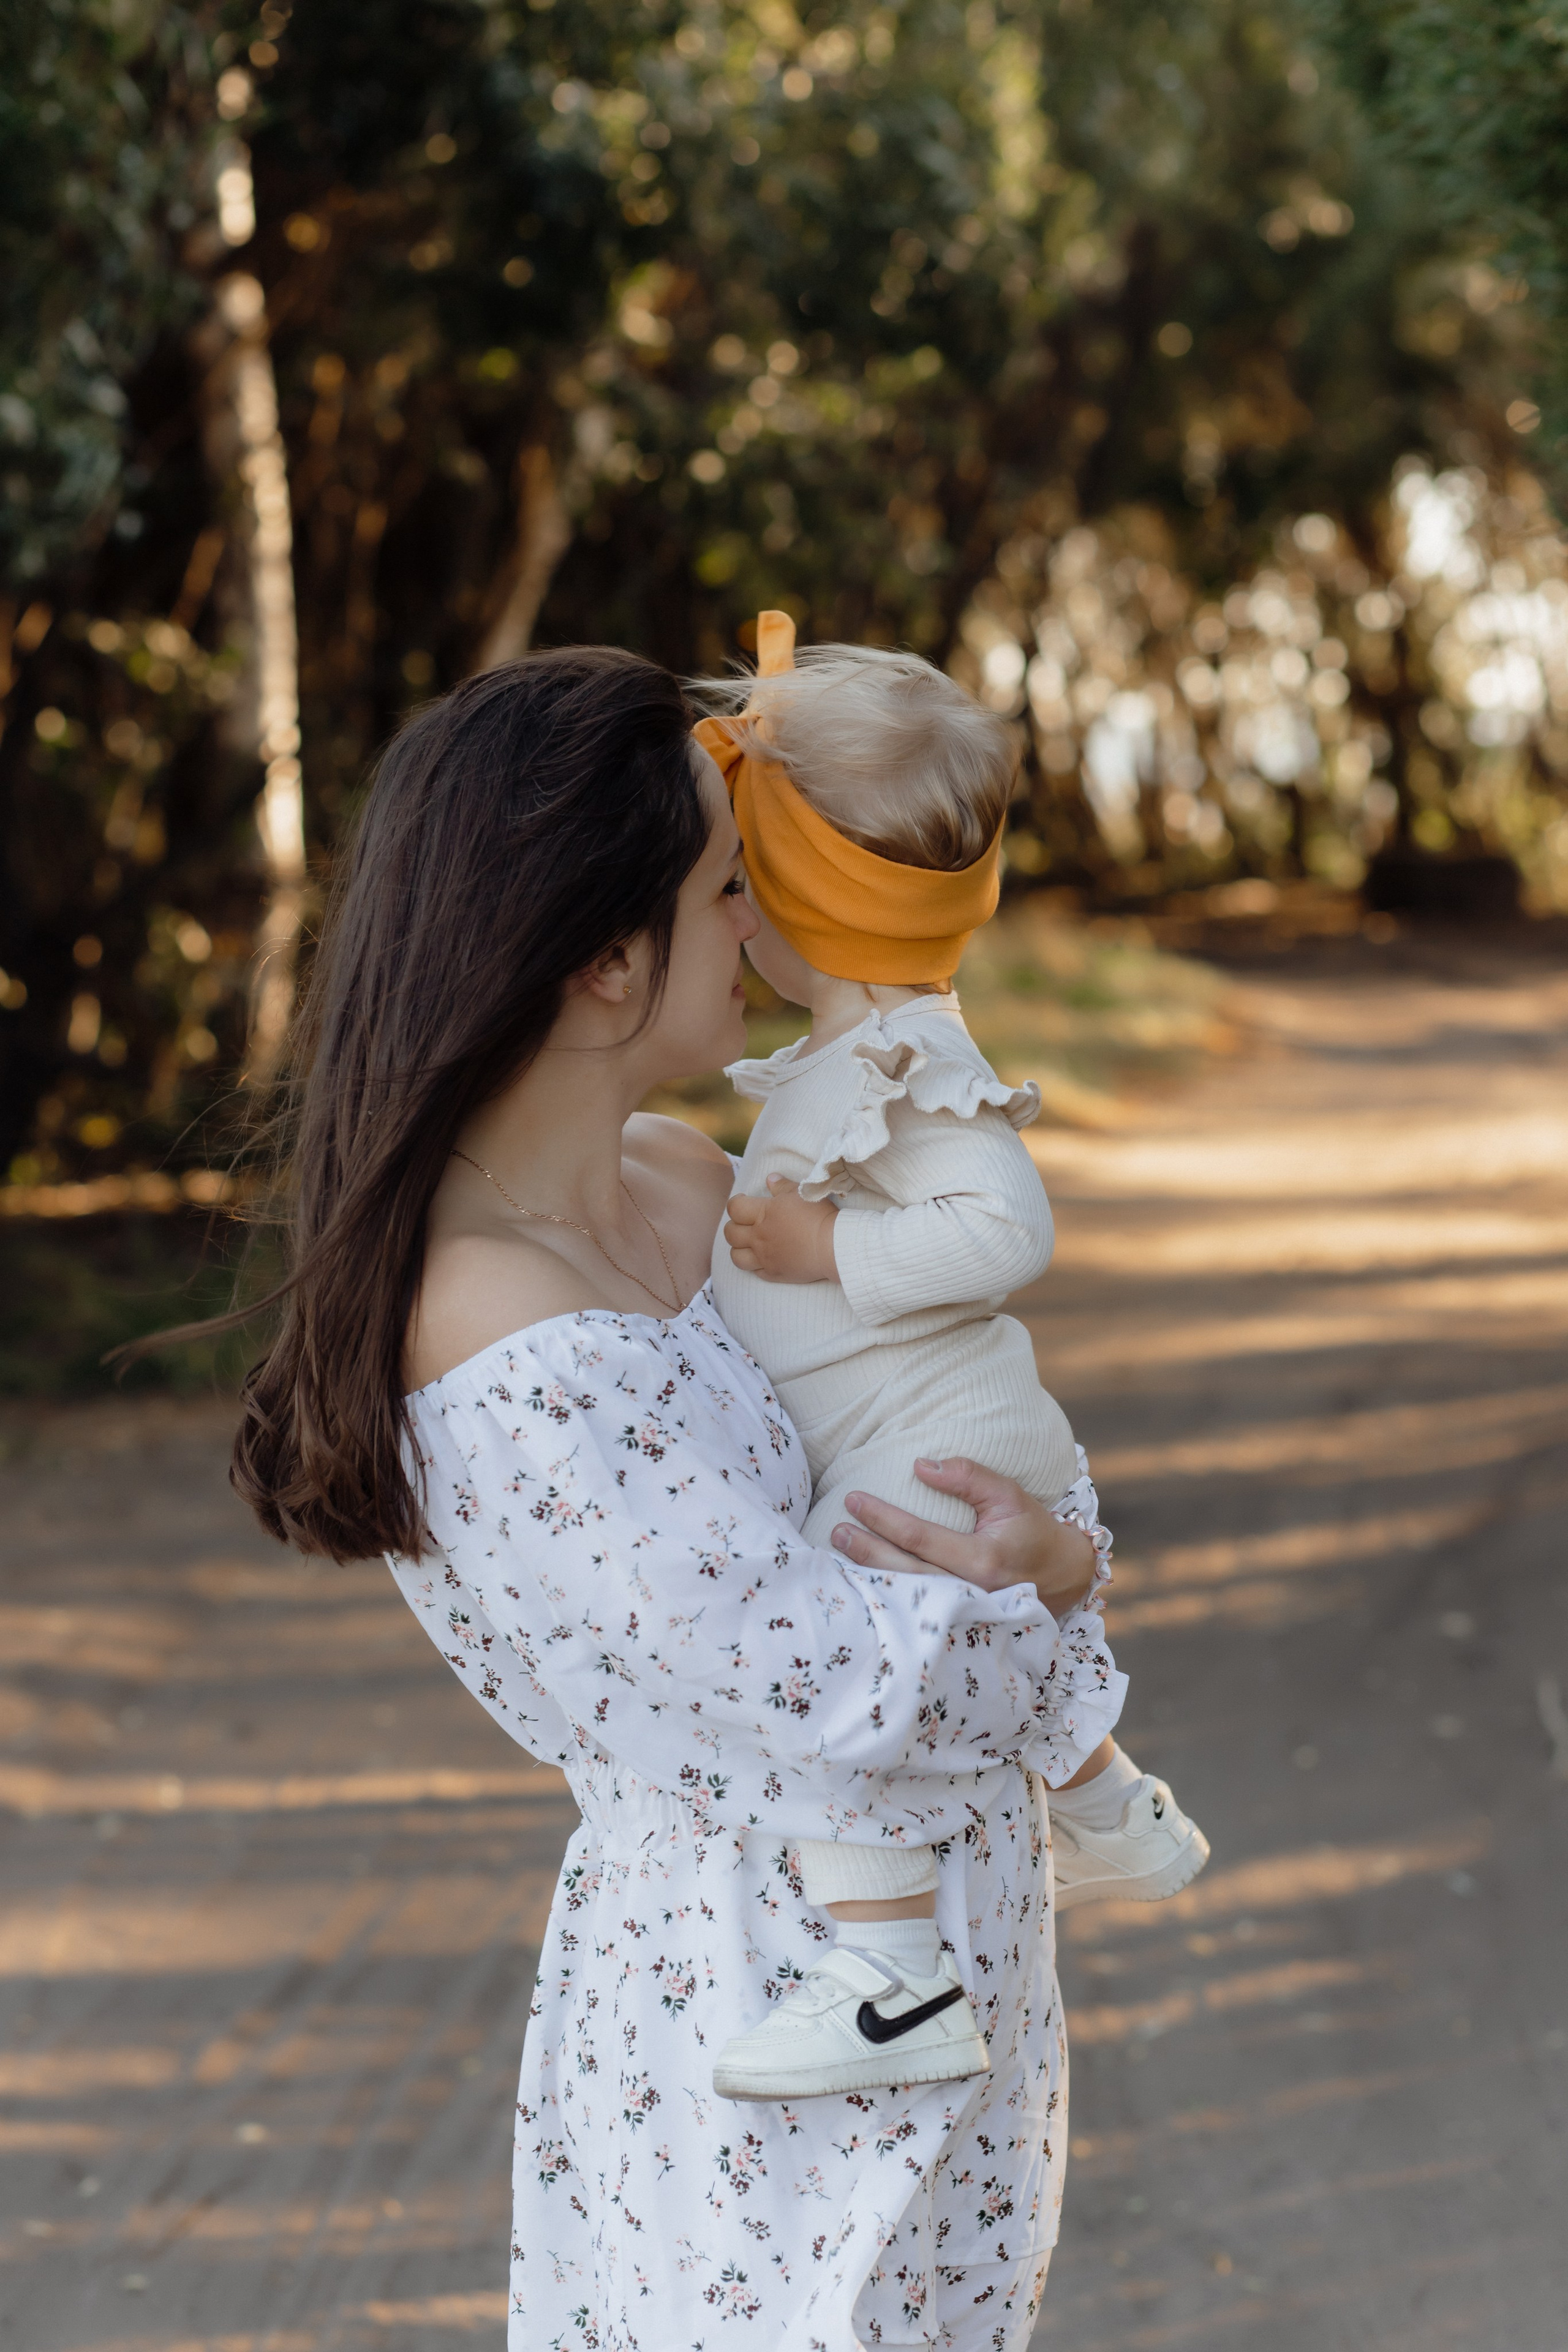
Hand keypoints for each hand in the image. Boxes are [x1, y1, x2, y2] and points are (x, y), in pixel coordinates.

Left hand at [724, 1176, 838, 1282]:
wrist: (833, 1246)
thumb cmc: (818, 1216)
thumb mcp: (801, 1193)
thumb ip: (782, 1186)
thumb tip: (770, 1179)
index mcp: (763, 1214)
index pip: (734, 1208)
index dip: (736, 1202)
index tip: (744, 1200)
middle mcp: (759, 1237)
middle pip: (730, 1233)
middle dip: (734, 1226)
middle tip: (745, 1222)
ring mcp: (765, 1258)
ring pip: (736, 1257)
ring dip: (738, 1249)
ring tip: (749, 1243)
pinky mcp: (775, 1273)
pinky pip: (756, 1272)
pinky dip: (756, 1265)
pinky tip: (765, 1259)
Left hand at [830, 1458, 1097, 1615]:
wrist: (1063, 1577)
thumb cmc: (1032, 1530)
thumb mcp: (1008, 1495)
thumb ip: (967, 1477)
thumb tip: (919, 1466)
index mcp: (983, 1560)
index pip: (919, 1537)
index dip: (882, 1518)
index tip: (854, 1499)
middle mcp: (971, 1593)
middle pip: (903, 1572)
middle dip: (865, 1550)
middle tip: (836, 1530)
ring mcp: (964, 1615)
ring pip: (906, 1596)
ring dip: (869, 1575)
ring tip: (839, 1553)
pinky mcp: (960, 1623)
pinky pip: (916, 1608)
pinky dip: (887, 1595)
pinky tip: (862, 1581)